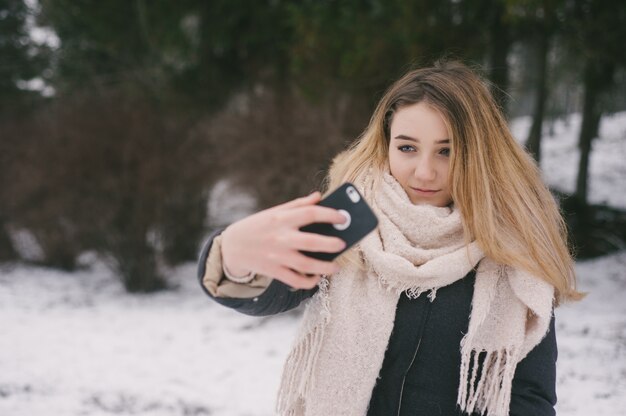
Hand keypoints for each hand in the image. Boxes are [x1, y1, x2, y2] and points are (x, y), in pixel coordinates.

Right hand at [221, 191, 346, 288]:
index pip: (310, 213)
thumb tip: (319, 196)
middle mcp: (281, 237)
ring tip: (336, 267)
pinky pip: (296, 280)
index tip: (343, 218)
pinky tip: (317, 277)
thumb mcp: (274, 211)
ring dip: (325, 268)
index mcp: (282, 218)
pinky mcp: (274, 271)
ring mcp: (277, 256)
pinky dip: (309, 281)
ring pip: (306, 265)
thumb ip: (298, 204)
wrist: (232, 246)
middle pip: (312, 242)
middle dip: (331, 244)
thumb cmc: (258, 226)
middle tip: (343, 244)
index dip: (330, 214)